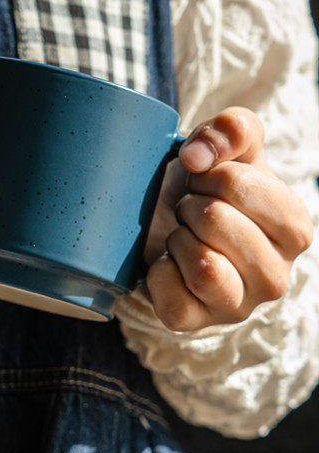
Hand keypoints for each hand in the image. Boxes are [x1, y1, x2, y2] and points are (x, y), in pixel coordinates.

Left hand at [143, 107, 313, 330]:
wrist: (172, 230)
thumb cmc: (211, 192)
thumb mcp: (232, 149)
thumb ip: (232, 129)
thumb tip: (198, 156)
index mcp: (294, 230)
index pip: (239, 185)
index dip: (208, 175)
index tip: (207, 184)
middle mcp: (277, 276)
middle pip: (214, 220)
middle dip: (189, 206)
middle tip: (191, 212)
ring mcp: (238, 306)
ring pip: (201, 264)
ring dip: (177, 238)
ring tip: (183, 236)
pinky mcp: (194, 322)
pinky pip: (169, 293)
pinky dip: (157, 271)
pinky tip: (168, 264)